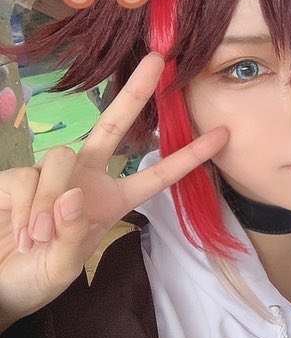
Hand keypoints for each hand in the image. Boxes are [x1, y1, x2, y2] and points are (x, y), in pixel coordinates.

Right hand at [0, 53, 227, 331]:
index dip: (189, 156)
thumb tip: (73, 196)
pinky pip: (29, 179)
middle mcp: (86, 179)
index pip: (157, 175)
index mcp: (113, 201)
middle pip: (113, 126)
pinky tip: (21, 231)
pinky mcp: (17, 175)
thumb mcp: (63, 265)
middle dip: (134, 92)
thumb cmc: (35, 277)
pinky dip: (28, 207)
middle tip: (155, 60)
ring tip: (39, 237)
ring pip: (62, 159)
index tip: (223, 133)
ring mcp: (51, 175)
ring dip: (52, 200)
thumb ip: (73, 234)